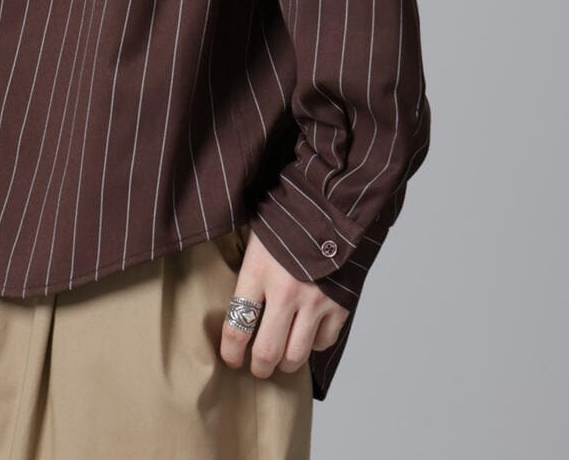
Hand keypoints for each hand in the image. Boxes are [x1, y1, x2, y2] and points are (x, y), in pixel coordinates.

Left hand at [219, 229, 347, 376]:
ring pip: (296, 355)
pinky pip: (324, 342)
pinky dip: (315, 344)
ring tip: (281, 360)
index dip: (230, 352)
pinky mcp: (339, 304)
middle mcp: (285, 291)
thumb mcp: (255, 237)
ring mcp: (314, 300)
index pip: (236, 327)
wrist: (331, 201)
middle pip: (267, 352)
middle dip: (258, 367)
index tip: (230, 358)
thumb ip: (248, 270)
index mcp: (258, 271)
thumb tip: (234, 301)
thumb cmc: (286, 215)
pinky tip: (308, 335)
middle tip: (256, 368)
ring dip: (286, 364)